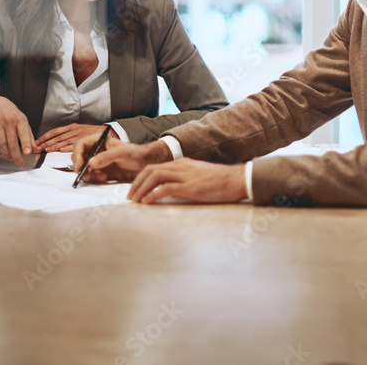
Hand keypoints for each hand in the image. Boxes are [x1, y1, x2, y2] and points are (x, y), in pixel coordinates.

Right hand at [0, 95, 36, 167]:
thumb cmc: (11, 114)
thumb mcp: (23, 122)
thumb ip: (29, 136)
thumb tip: (36, 149)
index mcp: (20, 119)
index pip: (24, 133)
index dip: (26, 143)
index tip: (27, 153)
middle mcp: (9, 120)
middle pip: (12, 142)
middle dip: (16, 155)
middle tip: (19, 164)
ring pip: (2, 142)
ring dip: (6, 153)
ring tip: (9, 157)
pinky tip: (0, 151)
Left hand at [35, 124, 117, 152]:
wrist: (109, 132)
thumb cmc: (93, 133)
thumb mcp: (79, 131)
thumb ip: (69, 136)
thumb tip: (56, 144)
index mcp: (72, 127)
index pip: (54, 131)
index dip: (45, 136)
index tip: (37, 141)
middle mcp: (74, 130)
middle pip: (57, 136)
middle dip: (46, 142)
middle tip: (37, 148)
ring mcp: (79, 135)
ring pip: (64, 140)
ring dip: (54, 145)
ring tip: (46, 150)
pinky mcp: (85, 140)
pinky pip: (75, 144)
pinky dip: (67, 147)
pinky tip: (61, 150)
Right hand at [73, 138, 172, 183]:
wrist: (144, 163)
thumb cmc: (135, 153)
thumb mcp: (121, 153)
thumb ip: (106, 157)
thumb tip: (90, 163)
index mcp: (98, 140)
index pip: (80, 145)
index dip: (77, 155)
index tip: (80, 165)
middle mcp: (95, 149)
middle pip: (78, 156)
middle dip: (80, 166)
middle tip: (85, 175)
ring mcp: (97, 160)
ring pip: (83, 167)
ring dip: (87, 173)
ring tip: (99, 176)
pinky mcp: (100, 170)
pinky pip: (91, 175)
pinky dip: (94, 178)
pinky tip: (103, 177)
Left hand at [127, 159, 247, 204]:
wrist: (236, 179)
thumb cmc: (221, 181)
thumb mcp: (198, 176)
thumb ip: (184, 180)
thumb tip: (171, 190)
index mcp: (182, 163)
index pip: (155, 167)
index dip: (142, 178)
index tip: (135, 190)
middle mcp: (180, 166)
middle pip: (150, 170)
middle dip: (137, 183)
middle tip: (130, 196)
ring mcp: (184, 175)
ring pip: (154, 177)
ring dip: (141, 189)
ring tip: (135, 200)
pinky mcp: (189, 187)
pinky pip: (165, 189)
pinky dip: (153, 195)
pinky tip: (147, 203)